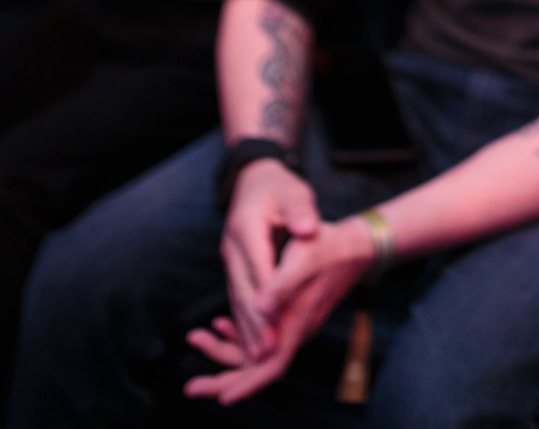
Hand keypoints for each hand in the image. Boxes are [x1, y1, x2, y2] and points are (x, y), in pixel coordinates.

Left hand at [187, 216, 371, 404]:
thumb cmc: (329, 247)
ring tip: (196, 338)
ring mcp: (292, 326)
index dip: (247, 383)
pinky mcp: (289, 316)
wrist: (355, 246)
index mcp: (298, 322)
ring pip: (256, 353)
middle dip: (225, 379)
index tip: (221, 398)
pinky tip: (220, 323)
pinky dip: (238, 335)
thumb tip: (260, 308)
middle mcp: (295, 331)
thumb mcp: (305, 257)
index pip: (272, 365)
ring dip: (225, 351)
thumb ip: (283, 284)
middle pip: (259, 368)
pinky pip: (261, 337)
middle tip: (191, 387)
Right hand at [219, 159, 320, 362]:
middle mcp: (232, 247)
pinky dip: (243, 320)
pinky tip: (253, 342)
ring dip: (247, 328)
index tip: (276, 322)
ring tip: (261, 357)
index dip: (266, 300)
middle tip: (267, 353)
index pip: (257, 269)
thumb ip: (300, 212)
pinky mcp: (235, 267)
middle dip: (254, 323)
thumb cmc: (279, 187)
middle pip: (243, 290)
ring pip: (238, 298)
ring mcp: (230, 259)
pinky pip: (239, 296)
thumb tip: (307, 230)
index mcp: (246, 228)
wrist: (255, 181)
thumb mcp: (293, 192)